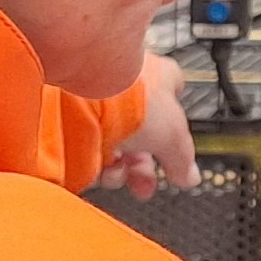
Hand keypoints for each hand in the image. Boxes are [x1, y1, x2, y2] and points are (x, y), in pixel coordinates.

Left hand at [95, 51, 198, 202]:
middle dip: (142, 164)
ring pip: (111, 145)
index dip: (171, 137)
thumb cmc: (131, 91)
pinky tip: (95, 164)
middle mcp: (128, 89)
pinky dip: (91, 161)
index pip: (172, 107)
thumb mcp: (173, 133)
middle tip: (141, 180)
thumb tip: (189, 175)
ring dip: (117, 167)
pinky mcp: (72, 114)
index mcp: (159, 81)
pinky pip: (86, 145)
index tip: (170, 160)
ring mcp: (98, 101)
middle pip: (140, 136)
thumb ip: (182, 158)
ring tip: (114, 170)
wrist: (84, 80)